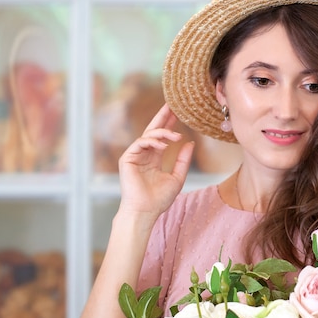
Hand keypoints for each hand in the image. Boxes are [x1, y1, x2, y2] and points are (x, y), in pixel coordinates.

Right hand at [117, 103, 194, 217]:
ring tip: (176, 136)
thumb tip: (190, 143)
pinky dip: (153, 142)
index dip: (169, 124)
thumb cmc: (159, 199)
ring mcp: (135, 156)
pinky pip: (140, 143)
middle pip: (153, 130)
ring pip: (148, 135)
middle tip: (172, 105)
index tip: (179, 113)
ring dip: (163, 133)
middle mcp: (144, 154)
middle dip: (162, 117)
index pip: (162, 136)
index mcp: (154, 158)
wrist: (145, 212)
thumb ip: (183, 160)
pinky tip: (164, 146)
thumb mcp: (177, 177)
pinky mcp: (127, 159)